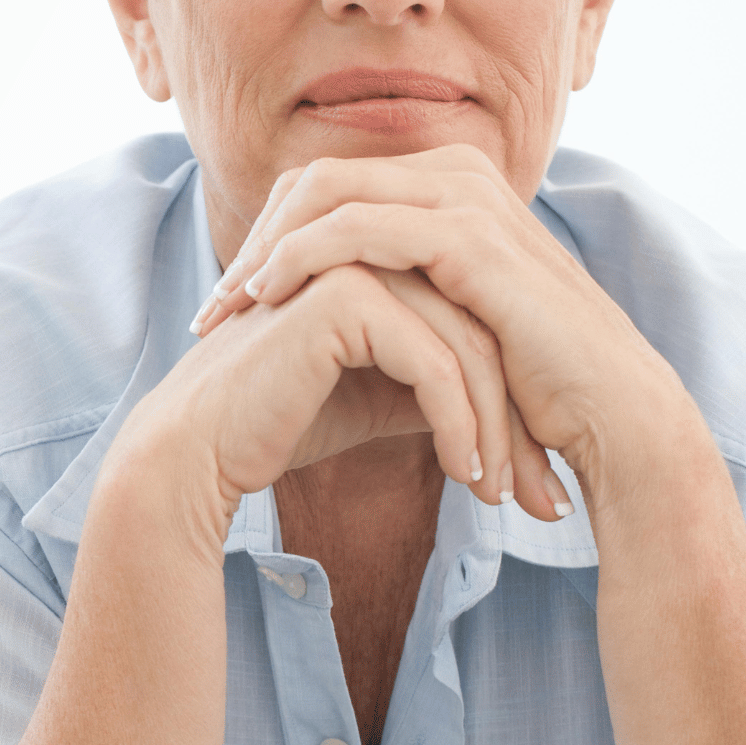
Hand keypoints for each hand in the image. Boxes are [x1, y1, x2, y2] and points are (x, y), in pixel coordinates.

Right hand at [109, 253, 563, 559]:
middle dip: (518, 422)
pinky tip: (464, 473)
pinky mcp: (344, 295)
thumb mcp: (384, 396)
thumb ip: (439, 378)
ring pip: (469, 347)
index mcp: (386, 257)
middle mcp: (377, 246)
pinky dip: (458, 425)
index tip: (534, 475)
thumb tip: (510, 403)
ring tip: (503, 497)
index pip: (478, 322)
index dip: (512, 401)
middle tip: (541, 498)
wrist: (204, 446)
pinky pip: (433, 363)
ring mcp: (359, 261)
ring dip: (495, 431)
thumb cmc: (285, 421)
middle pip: (484, 331)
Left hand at [194, 144, 689, 512]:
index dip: (271, 238)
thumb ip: (403, 296)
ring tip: (224, 310)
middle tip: (212, 306)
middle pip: (316, 179)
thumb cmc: (534, 384)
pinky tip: (266, 300)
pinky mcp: (467, 235)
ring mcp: (465, 197)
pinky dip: (299, 259)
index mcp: (452, 187)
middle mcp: (458, 173)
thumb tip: (332, 313)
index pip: (331, 189)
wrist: (610, 412)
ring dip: (263, 251)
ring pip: (324, 195)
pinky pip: (354, 230)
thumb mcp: (453, 326)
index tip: (232, 300)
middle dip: (254, 240)